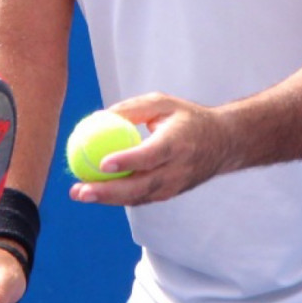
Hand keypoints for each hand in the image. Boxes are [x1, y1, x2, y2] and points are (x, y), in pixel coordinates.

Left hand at [67, 92, 236, 206]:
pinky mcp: (170, 194)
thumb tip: (98, 116)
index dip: (127, 162)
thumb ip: (132, 109)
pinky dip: (118, 197)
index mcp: (177, 143)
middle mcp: (177, 169)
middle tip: (79, 190)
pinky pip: (141, 198)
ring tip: (78, 194)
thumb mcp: (163, 103)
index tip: (103, 163)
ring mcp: (174, 186)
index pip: (150, 156)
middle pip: (139, 186)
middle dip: (107, 192)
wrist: (223, 144)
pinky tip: (95, 193)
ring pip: (138, 197)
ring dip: (107, 199)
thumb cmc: (187, 118)